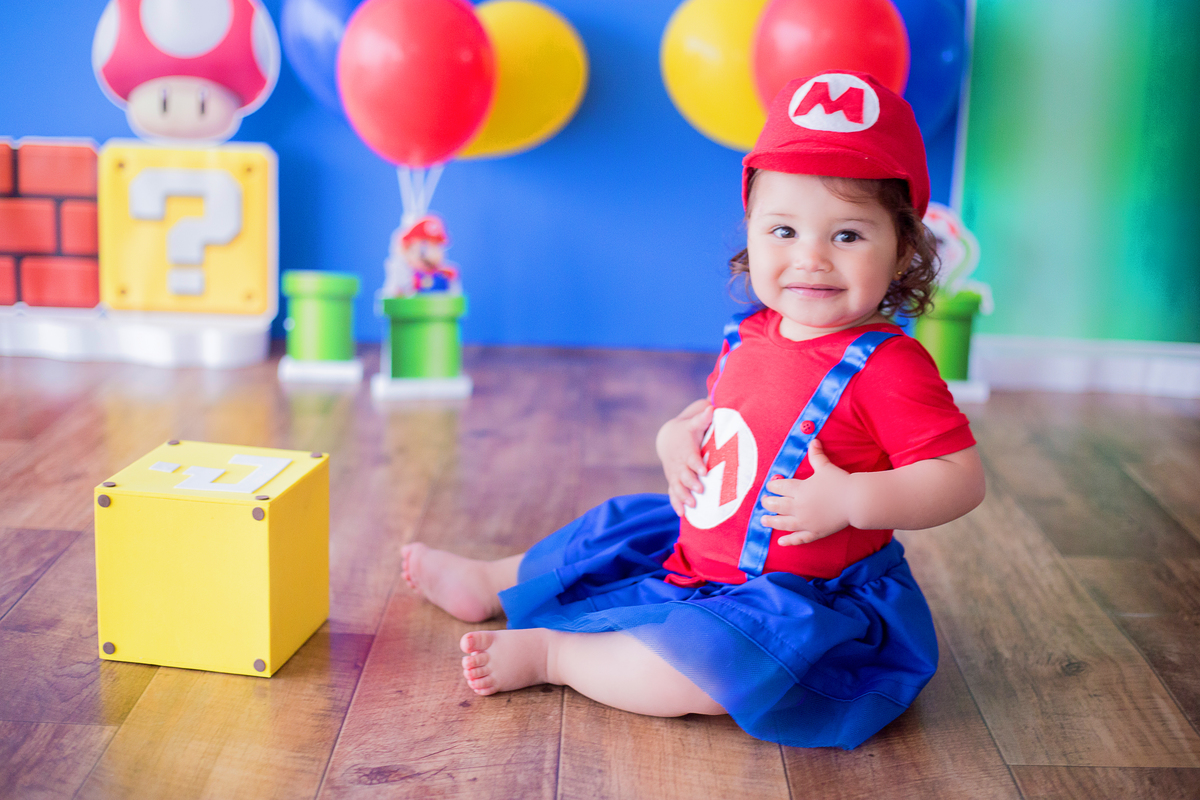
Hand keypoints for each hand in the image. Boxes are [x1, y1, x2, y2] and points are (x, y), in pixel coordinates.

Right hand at [655, 399, 713, 515]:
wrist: (668, 438)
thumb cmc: (687, 431)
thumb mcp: (694, 423)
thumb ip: (703, 418)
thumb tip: (711, 407)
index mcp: (686, 450)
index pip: (691, 457)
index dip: (697, 464)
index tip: (704, 471)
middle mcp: (679, 464)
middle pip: (684, 475)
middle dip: (691, 483)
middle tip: (700, 490)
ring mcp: (675, 474)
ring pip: (677, 486)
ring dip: (683, 496)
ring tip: (692, 505)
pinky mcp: (673, 481)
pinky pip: (673, 493)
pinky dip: (676, 503)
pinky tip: (681, 514)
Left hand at [760, 439, 852, 544]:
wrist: (856, 501)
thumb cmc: (840, 482)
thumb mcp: (825, 467)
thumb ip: (816, 455)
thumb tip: (813, 440)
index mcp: (799, 489)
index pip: (779, 488)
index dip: (773, 486)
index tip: (770, 486)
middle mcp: (799, 506)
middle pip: (777, 505)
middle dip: (768, 503)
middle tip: (764, 502)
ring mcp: (806, 521)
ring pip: (783, 523)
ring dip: (771, 521)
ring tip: (763, 520)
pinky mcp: (815, 532)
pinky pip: (798, 538)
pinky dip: (789, 541)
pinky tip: (780, 542)